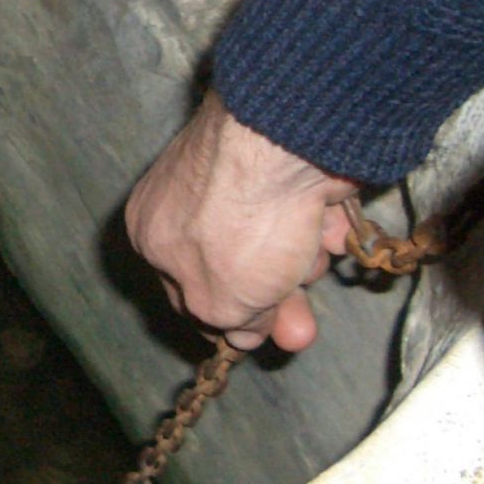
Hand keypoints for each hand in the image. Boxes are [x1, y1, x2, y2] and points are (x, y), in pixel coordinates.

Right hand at [125, 92, 357, 352]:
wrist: (284, 146)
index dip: (224, 321)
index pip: (185, 295)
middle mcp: (188, 204)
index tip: (255, 337)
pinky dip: (323, 225)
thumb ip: (230, 325)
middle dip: (276, 302)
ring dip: (302, 262)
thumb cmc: (236, 229)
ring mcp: (238, 179)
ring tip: (312, 253)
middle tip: (303, 330)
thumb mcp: (221, 304)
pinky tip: (330, 226)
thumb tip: (244, 336)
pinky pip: (307, 210)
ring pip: (279, 244)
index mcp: (152, 237)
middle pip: (239, 272)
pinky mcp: (286, 163)